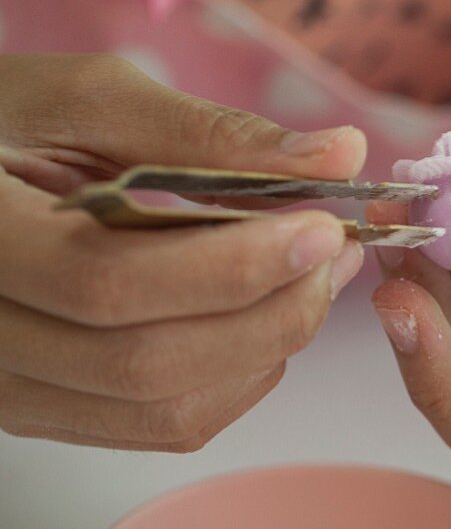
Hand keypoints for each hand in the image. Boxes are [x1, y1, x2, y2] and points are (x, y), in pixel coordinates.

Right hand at [0, 54, 367, 450]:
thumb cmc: (8, 128)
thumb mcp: (88, 102)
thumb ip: (210, 134)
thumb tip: (340, 156)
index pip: (109, 285)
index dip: (232, 267)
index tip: (320, 230)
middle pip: (148, 364)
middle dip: (270, 313)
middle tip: (332, 253)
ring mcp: (13, 390)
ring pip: (166, 411)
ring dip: (266, 349)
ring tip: (312, 278)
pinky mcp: (52, 412)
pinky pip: (165, 426)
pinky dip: (240, 378)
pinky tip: (264, 318)